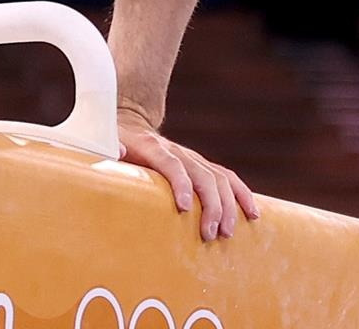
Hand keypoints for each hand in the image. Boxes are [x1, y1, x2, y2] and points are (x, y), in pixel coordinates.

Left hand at [118, 103, 260, 242]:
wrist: (132, 123)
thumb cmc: (116, 144)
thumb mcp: (106, 144)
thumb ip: (110, 150)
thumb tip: (118, 152)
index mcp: (153, 148)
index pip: (172, 164)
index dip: (180, 184)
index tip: (185, 207)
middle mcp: (178, 152)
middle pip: (202, 175)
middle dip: (210, 205)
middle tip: (210, 234)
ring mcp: (193, 158)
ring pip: (218, 178)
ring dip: (227, 206)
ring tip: (227, 232)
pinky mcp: (203, 165)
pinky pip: (228, 178)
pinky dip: (242, 194)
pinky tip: (252, 213)